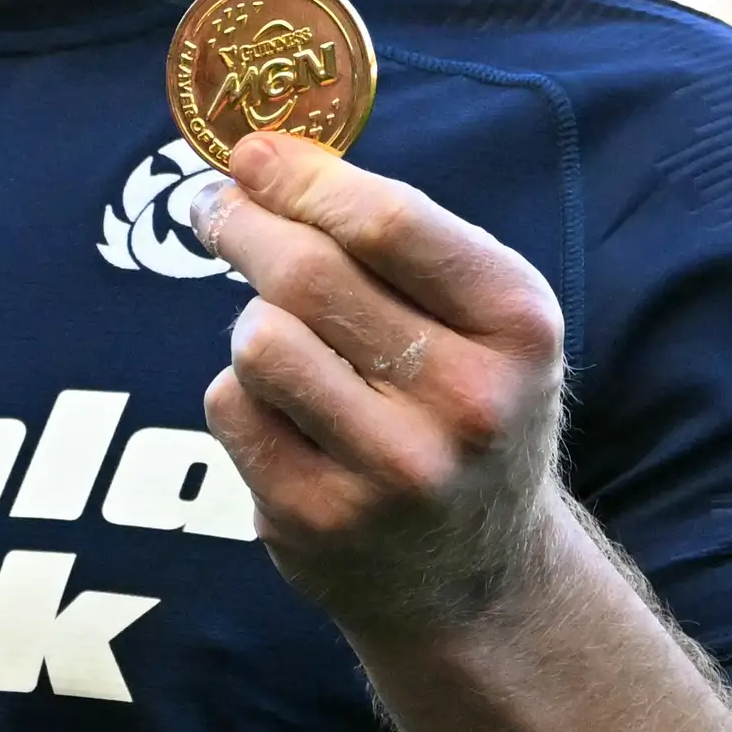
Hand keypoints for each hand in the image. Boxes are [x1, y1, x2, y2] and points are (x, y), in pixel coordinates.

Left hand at [194, 132, 569, 635]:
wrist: (479, 578)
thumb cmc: (462, 408)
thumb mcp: (479, 322)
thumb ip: (392, 241)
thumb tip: (262, 156)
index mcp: (517, 324)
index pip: (390, 223)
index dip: (302, 178)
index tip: (249, 153)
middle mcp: (468, 400)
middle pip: (309, 274)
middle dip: (243, 226)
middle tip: (214, 209)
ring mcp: (394, 470)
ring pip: (260, 341)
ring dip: (252, 326)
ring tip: (283, 344)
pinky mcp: (322, 520)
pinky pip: (233, 408)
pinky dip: (243, 396)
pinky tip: (288, 419)